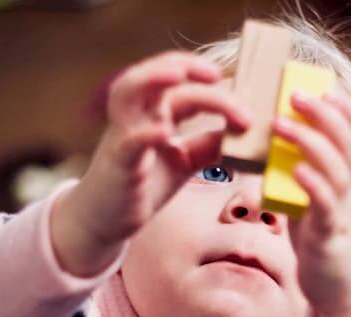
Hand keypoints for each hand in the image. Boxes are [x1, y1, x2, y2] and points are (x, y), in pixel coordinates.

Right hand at [72, 51, 250, 246]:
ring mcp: (123, 136)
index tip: (243, 109)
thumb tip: (244, 133)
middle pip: (153, 74)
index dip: (213, 89)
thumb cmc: (145, 184)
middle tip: (216, 74)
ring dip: (152, 77)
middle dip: (183, 65)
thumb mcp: (185, 161)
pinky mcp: (119, 163)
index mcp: (154, 112)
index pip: (182, 85)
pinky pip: (127, 141)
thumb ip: (210, 145)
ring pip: (127, 92)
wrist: (106, 219)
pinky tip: (165, 133)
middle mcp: (136, 116)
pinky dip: (145, 133)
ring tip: (178, 74)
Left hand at [272, 90, 350, 316]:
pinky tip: (295, 169)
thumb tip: (277, 152)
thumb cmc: (324, 248)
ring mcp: (345, 217)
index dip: (348, 110)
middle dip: (326, 114)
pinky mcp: (330, 241)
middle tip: (296, 93)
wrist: (342, 298)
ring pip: (338, 171)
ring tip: (281, 123)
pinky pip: (325, 208)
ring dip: (310, 142)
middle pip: (350, 146)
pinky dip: (312, 184)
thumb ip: (305, 181)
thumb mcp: (316, 208)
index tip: (327, 87)